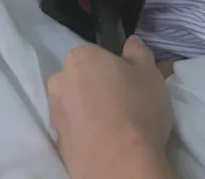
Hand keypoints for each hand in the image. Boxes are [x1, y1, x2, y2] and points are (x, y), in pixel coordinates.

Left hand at [48, 37, 173, 178]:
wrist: (120, 162)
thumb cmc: (137, 107)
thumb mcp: (149, 72)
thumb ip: (138, 52)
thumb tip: (130, 42)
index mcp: (80, 58)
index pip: (95, 55)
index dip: (114, 68)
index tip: (128, 83)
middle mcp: (60, 81)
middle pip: (80, 79)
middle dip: (96, 88)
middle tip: (123, 105)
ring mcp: (55, 113)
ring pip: (74, 105)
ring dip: (89, 111)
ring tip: (115, 128)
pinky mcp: (57, 142)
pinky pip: (74, 131)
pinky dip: (86, 134)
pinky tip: (105, 143)